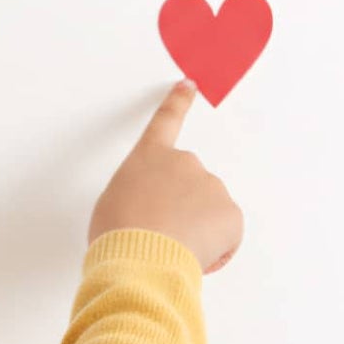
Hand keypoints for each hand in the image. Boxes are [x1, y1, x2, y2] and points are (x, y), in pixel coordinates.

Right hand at [87, 78, 243, 275]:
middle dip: (182, 206)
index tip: (188, 85)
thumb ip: (138, 193)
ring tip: (173, 247)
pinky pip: (226, 234)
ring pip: (209, 210)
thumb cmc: (117, 233)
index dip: (177, 102)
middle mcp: (184, 162)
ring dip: (197, 229)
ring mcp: (211, 185)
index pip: (165, 121)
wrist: (139, 258)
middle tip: (162, 232)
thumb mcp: (113, 203)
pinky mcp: (230, 213)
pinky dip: (215, 248)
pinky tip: (193, 256)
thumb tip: (154, 211)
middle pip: (190, 182)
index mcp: (150, 156)